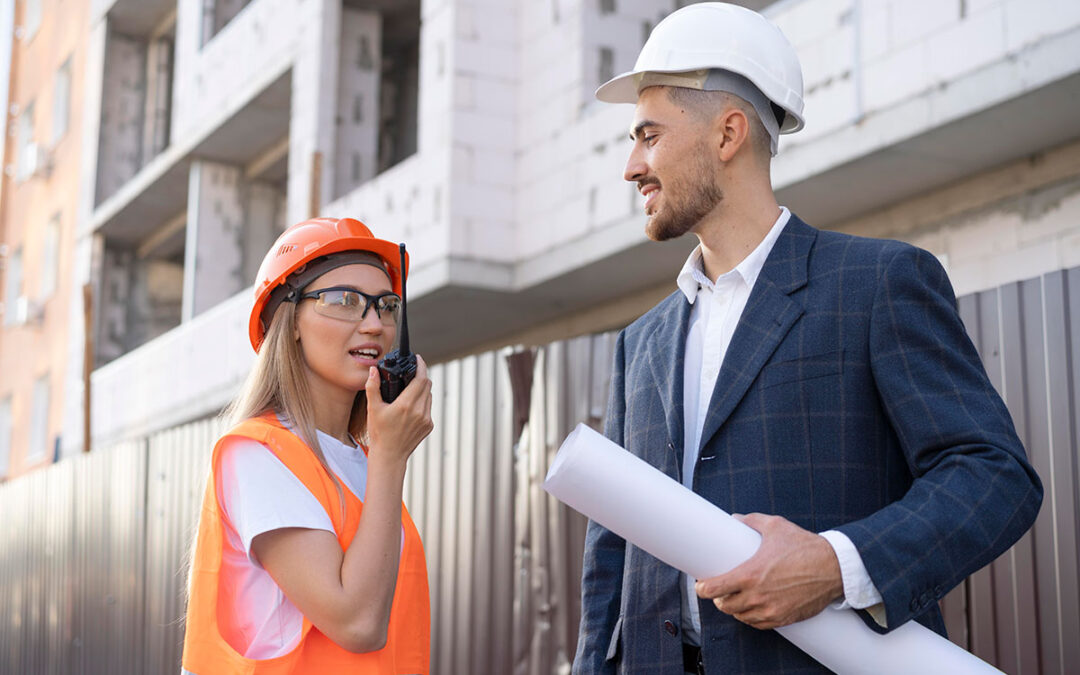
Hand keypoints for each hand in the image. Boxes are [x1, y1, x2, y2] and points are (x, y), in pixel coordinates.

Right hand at [364, 355, 433, 464]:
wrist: (390, 456)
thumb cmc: (379, 433)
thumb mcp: (373, 409)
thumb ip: (373, 387)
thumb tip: (373, 370)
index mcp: (406, 405)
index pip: (421, 379)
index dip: (421, 366)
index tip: (418, 359)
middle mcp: (419, 411)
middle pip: (427, 384)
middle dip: (421, 375)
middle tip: (412, 371)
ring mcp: (426, 419)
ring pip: (429, 395)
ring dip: (423, 388)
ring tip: (411, 387)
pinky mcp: (429, 426)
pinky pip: (429, 407)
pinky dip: (423, 401)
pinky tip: (413, 403)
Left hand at [695, 513, 843, 629]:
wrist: (834, 568)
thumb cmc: (804, 546)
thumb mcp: (775, 526)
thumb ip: (751, 521)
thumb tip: (735, 518)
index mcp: (750, 574)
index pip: (714, 589)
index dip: (702, 588)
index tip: (700, 585)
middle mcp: (757, 596)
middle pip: (724, 606)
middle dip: (718, 598)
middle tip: (718, 590)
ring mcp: (771, 610)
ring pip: (740, 617)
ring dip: (734, 609)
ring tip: (733, 599)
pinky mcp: (784, 618)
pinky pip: (759, 624)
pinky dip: (750, 618)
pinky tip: (750, 610)